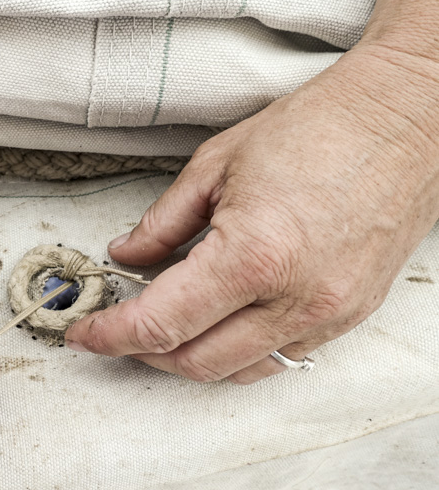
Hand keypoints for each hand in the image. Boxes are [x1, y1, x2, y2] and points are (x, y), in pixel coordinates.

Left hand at [65, 45, 438, 383]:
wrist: (406, 118)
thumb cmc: (318, 128)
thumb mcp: (215, 165)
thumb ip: (161, 222)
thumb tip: (125, 256)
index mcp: (253, 256)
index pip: (160, 323)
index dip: (110, 334)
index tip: (82, 333)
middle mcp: (294, 299)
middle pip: (193, 362)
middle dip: (139, 353)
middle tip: (113, 328)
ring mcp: (328, 315)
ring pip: (236, 371)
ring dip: (186, 359)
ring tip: (158, 329)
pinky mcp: (349, 316)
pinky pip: (280, 359)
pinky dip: (235, 353)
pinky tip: (214, 326)